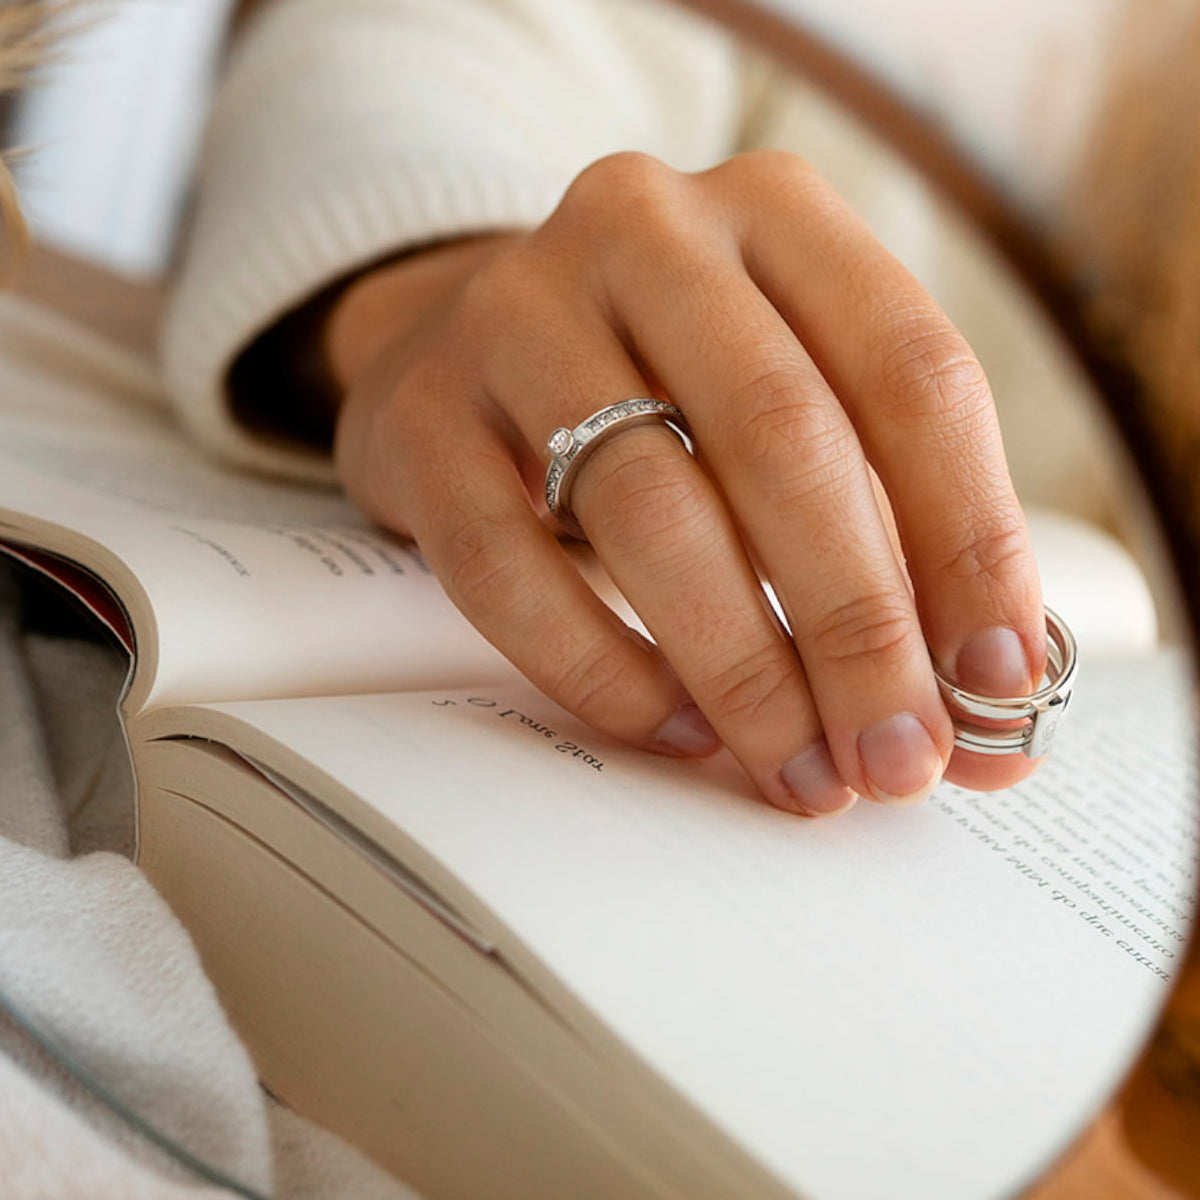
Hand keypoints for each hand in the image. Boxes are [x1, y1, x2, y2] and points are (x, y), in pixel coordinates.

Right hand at [330, 151, 1045, 814]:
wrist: (465, 339)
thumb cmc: (663, 388)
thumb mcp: (788, 403)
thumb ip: (889, 530)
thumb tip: (989, 711)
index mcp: (775, 212)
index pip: (910, 372)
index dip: (970, 538)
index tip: (996, 681)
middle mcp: (645, 233)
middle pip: (781, 439)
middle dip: (857, 626)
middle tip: (896, 758)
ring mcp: (516, 313)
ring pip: (647, 506)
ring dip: (742, 666)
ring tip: (798, 767)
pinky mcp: (422, 416)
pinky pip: (508, 564)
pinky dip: (601, 665)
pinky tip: (673, 726)